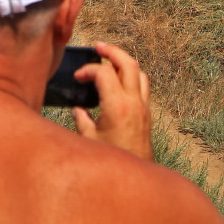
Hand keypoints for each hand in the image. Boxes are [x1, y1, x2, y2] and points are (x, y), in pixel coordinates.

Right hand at [73, 42, 153, 160]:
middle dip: (112, 51)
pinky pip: (142, 85)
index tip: (77, 77)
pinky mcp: (147, 114)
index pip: (104, 73)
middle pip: (128, 63)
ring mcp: (143, 107)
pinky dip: (131, 76)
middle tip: (98, 47)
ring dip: (124, 62)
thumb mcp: (89, 140)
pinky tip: (119, 81)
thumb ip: (81, 120)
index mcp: (118, 106)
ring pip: (139, 72)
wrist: (135, 177)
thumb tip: (77, 109)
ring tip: (110, 59)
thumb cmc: (112, 161)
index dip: (88, 70)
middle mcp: (134, 102)